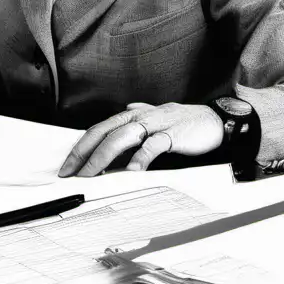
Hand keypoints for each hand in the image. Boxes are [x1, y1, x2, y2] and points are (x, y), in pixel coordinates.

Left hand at [58, 101, 225, 176]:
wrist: (215, 120)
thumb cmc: (185, 121)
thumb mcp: (157, 116)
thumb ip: (140, 114)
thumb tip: (127, 110)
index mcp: (132, 116)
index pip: (98, 130)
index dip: (81, 147)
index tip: (68, 165)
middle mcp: (139, 118)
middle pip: (103, 133)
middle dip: (84, 153)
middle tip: (72, 172)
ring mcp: (154, 125)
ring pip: (121, 138)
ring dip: (103, 157)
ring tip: (92, 173)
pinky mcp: (171, 135)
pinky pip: (152, 146)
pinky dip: (140, 158)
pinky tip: (132, 170)